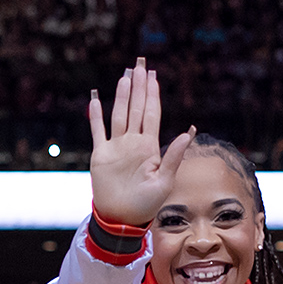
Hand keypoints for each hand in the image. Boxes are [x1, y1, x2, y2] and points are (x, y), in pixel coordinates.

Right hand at [88, 59, 195, 228]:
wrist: (122, 219)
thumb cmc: (147, 204)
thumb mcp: (164, 181)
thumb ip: (174, 156)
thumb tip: (188, 131)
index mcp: (149, 147)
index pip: (151, 114)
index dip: (152, 95)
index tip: (153, 76)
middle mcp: (133, 142)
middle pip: (136, 108)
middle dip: (138, 86)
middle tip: (139, 64)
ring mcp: (116, 147)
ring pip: (119, 114)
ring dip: (121, 95)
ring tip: (125, 77)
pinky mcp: (101, 154)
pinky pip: (97, 130)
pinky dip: (95, 115)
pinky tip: (94, 99)